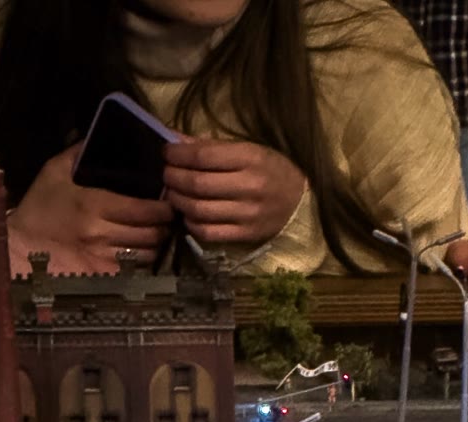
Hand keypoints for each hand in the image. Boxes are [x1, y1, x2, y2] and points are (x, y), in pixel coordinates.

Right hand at [6, 144, 170, 273]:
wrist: (21, 246)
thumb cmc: (40, 206)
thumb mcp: (54, 172)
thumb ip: (78, 153)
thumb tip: (98, 135)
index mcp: (94, 204)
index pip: (144, 209)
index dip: (162, 208)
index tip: (168, 203)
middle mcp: (102, 233)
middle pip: (151, 233)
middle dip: (163, 226)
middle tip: (167, 219)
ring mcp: (104, 257)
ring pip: (148, 254)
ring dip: (156, 245)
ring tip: (157, 234)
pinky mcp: (104, 276)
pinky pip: (136, 270)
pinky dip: (144, 262)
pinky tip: (143, 252)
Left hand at [163, 137, 306, 246]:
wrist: (301, 202)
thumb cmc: (271, 170)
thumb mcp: (247, 149)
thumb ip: (211, 146)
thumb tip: (174, 140)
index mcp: (250, 158)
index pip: (203, 156)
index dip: (178, 155)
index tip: (167, 153)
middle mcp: (249, 187)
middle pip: (198, 184)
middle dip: (173, 177)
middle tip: (166, 174)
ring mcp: (248, 214)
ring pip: (200, 209)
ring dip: (179, 201)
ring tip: (173, 193)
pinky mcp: (247, 235)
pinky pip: (210, 232)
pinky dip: (192, 223)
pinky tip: (189, 214)